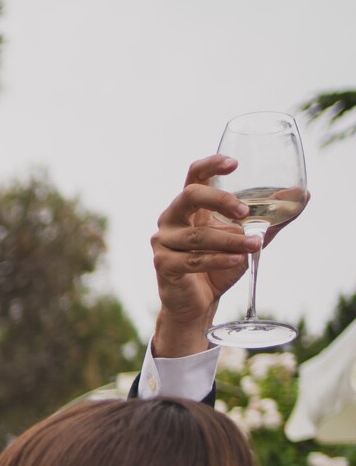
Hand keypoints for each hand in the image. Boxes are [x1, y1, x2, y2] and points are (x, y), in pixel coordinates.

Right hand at [150, 155, 302, 356]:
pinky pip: (193, 260)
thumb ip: (270, 219)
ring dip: (230, 241)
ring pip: (198, 235)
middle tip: (245, 212)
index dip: (211, 165)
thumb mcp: (248, 237)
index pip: (195, 175)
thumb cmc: (220, 264)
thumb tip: (303, 195)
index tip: (234, 164)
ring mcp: (164, 242)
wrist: (199, 302)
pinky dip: (218, 260)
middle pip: (190, 196)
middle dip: (220, 200)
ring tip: (254, 246)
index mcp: (191, 206)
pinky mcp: (163, 265)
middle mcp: (172, 218)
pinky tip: (237, 260)